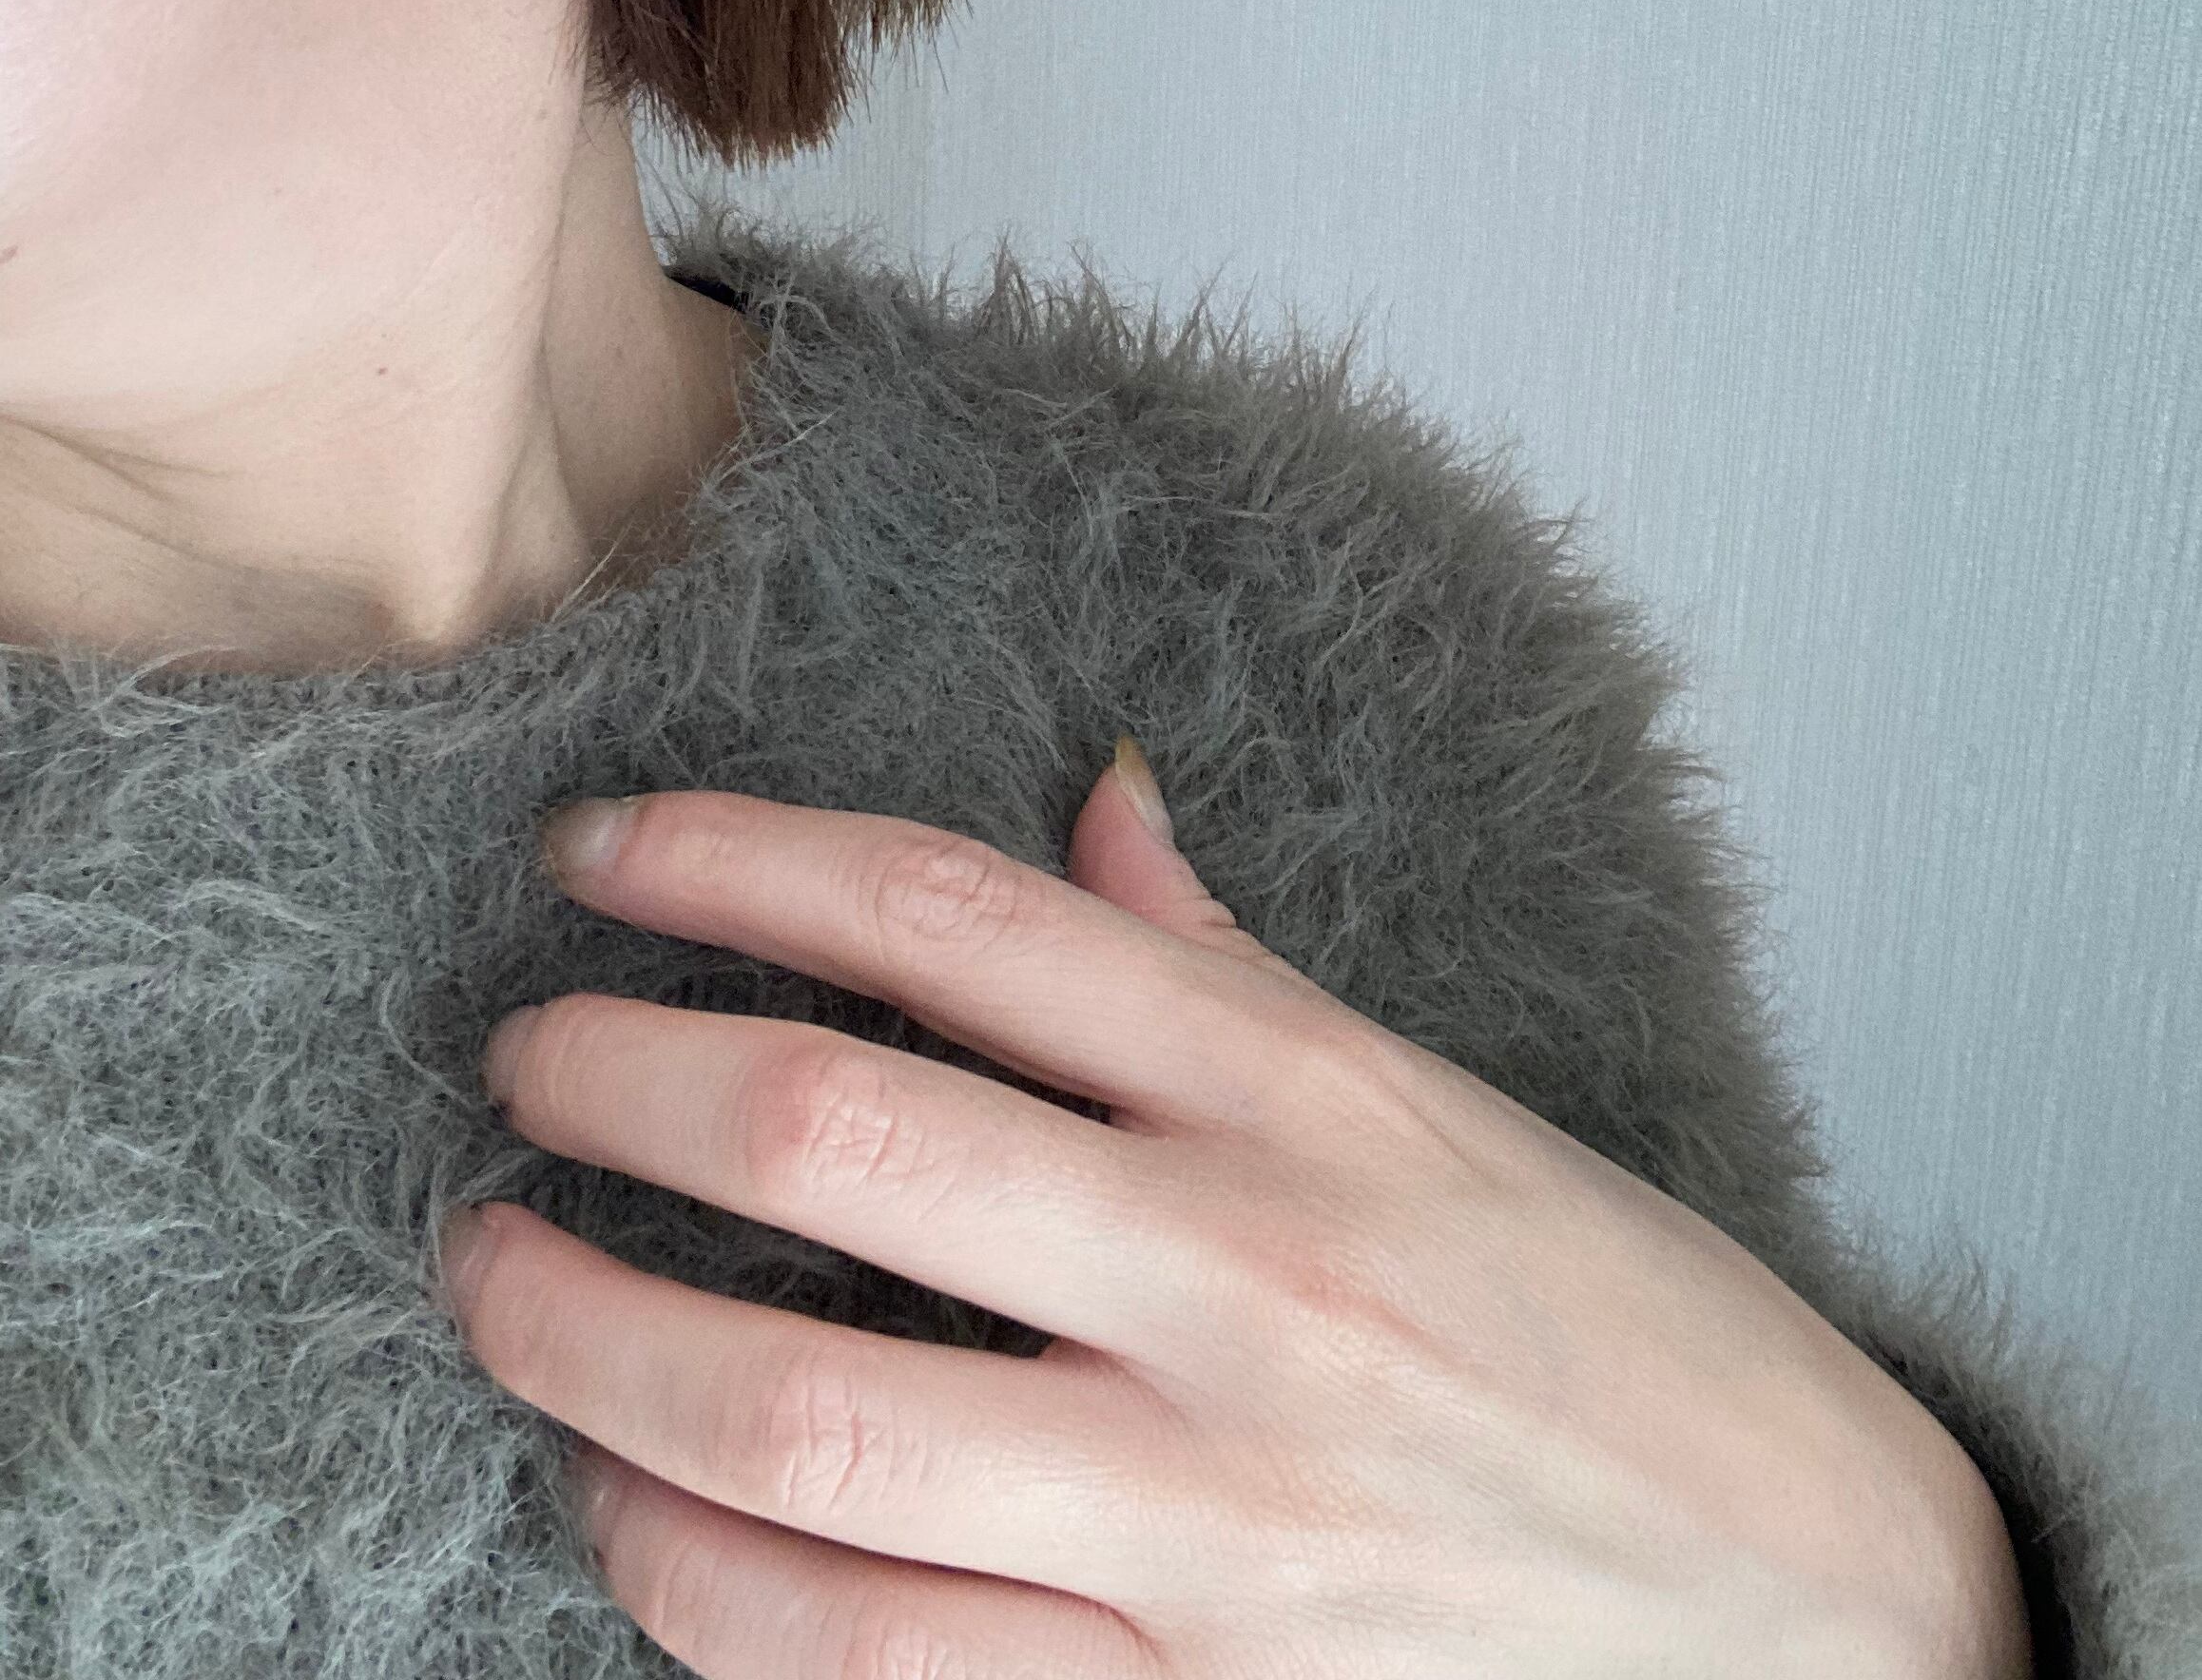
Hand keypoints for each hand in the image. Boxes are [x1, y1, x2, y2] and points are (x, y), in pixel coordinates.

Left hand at [438, 748, 2028, 1678]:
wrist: (1845, 1628)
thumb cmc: (1632, 1340)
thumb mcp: (1446, 1107)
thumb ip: (1231, 963)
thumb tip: (1091, 792)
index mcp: (1309, 1099)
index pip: (956, 918)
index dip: (734, 858)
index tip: (606, 848)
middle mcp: (1245, 1284)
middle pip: (829, 1139)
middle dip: (610, 1077)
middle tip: (522, 1056)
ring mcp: (1209, 1525)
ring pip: (797, 1425)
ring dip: (587, 1342)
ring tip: (508, 1277)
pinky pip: (858, 1665)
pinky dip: (692, 1581)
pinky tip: (631, 1507)